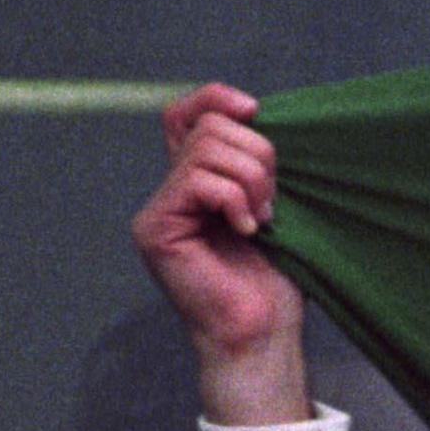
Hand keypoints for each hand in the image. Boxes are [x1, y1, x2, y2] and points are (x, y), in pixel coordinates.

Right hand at [132, 83, 310, 424]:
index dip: (218, 98)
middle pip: (210, 126)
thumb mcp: (273, 204)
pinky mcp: (154, 227)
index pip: (188, 111)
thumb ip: (256, 161)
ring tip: (261, 221)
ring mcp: (159, 207)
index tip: (256, 111)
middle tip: (272, 205)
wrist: (262, 332)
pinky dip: (234, 200)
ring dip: (252, 181)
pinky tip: (245, 231)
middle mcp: (171, 189)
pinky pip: (197, 180)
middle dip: (258, 157)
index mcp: (197, 178)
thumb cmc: (274, 278)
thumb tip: (255, 112)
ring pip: (207, 148)